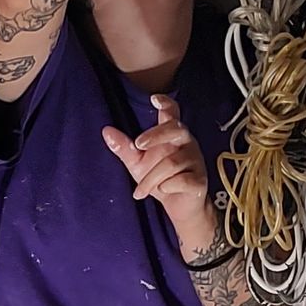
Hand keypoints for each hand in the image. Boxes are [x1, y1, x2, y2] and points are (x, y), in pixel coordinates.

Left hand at [104, 97, 215, 252]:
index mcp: (172, 134)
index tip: (154, 98)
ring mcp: (195, 160)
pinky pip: (181, 180)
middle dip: (155, 135)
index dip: (166, 103)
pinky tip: (162, 192)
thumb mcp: (137, 164)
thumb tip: (106, 130)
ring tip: (140, 191)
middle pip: (175, 129)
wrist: (178, 207)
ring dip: (151, 178)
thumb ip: (124, 148)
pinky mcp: (200, 180)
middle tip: (138, 145)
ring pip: (171, 163)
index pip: (172, 112)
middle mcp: (186, 143)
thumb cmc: (158, 180)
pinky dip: (166, 187)